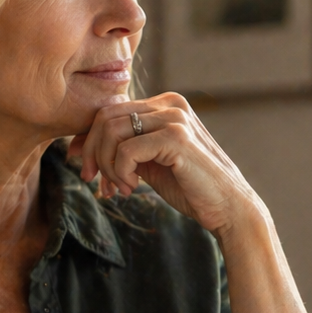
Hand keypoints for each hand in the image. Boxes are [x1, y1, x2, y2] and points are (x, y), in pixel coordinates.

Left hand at [68, 93, 262, 235]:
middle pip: (106, 116)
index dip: (89, 139)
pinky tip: (131, 188)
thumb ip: (125, 149)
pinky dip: (120, 172)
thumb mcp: (151, 163)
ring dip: (107, 165)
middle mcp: (170, 103)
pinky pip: (126, 150)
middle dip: (93, 152)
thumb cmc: (191, 188)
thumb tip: (83, 147)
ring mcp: (174, 118)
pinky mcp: (176, 137)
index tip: (86, 168)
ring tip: (119, 188)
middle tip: (94, 181)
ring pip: (112, 131)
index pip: (111, 110)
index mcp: (165, 104)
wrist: (228, 208)